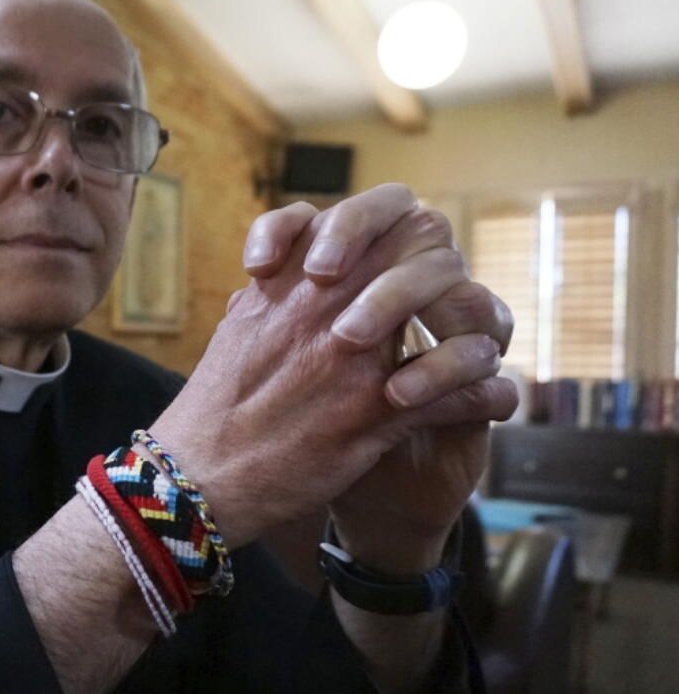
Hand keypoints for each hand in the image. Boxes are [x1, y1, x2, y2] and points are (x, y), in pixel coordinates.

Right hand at [147, 188, 513, 549]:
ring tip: (483, 348)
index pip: (382, 215)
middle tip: (450, 301)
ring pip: (459, 314)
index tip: (408, 261)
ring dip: (479, 330)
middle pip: (429, 251)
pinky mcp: (374, 421)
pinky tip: (494, 399)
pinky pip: (460, 396)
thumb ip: (277, 288)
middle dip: (450, 271)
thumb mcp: (240, 325)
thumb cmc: (215, 406)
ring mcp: (357, 363)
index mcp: (298, 281)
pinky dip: (486, 395)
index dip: (409, 230)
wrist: (199, 477)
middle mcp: (331, 309)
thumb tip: (299, 265)